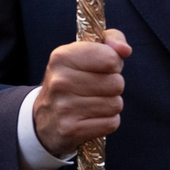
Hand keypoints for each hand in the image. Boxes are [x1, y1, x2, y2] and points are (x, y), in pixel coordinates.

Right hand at [32, 29, 130, 158]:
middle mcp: (60, 81)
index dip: (113, 64)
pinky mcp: (71, 130)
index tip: (101, 67)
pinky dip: (107, 122)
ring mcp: (64, 107)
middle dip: (112, 86)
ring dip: (110, 105)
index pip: (111, 58)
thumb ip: (110, 40)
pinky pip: (111, 123)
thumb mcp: (84, 51)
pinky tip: (91, 118)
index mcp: (62, 57)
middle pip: (117, 83)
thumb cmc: (71, 79)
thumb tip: (124, 50)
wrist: (44, 118)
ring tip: (92, 103)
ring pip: (115, 104)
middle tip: (95, 88)